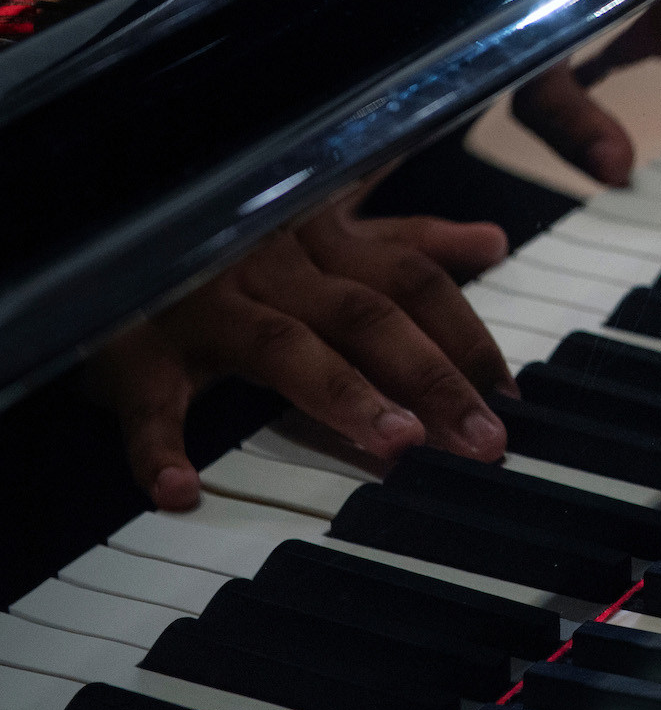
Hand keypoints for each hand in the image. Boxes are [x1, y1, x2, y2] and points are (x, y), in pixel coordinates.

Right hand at [88, 190, 512, 509]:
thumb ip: (401, 237)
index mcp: (321, 239)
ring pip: (285, 347)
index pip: (414, 282)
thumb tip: (490, 239)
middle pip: (369, 316)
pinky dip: (157, 446)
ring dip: (344, 396)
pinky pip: (149, 397)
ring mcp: (204, 302)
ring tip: (397, 446)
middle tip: (485, 441)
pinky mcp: (132, 343)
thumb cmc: (224, 236)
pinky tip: (178, 491)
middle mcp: (272, 265)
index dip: (468, 337)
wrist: (99, 219)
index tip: (513, 401)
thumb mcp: (316, 224)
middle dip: (434, 377)